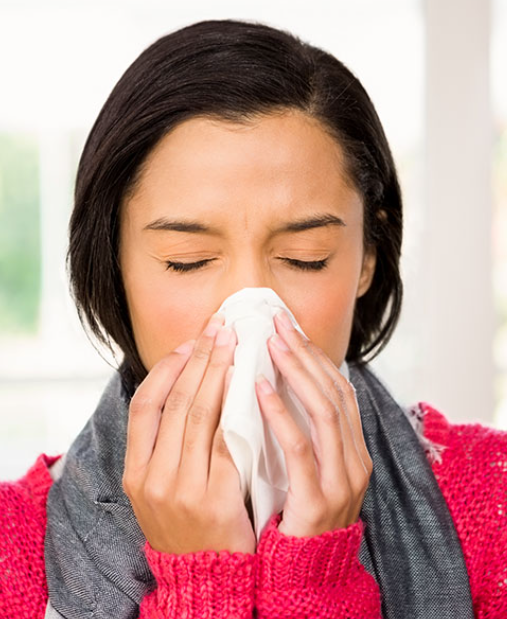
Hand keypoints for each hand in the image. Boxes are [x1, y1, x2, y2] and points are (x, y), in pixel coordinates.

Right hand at [123, 314, 255, 554]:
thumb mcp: (163, 487)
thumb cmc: (189, 524)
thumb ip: (169, 445)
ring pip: (200, 416)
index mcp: (136, 472)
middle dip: (199, 359)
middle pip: (175, 403)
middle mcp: (153, 478)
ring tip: (234, 345)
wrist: (206, 578)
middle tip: (219, 328)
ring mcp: (182, 490)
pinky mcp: (215, 499)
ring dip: (218, 374)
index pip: (144, 406)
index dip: (166, 369)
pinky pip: (227, 443)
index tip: (189, 342)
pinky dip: (237, 410)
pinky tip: (249, 386)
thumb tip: (192, 385)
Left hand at [255, 309, 372, 537]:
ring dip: (296, 372)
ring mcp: (342, 480)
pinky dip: (281, 414)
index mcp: (352, 449)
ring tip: (270, 344)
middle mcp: (355, 459)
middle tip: (277, 322)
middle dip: (305, 353)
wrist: (304, 574)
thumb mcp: (307, 467)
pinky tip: (260, 388)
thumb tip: (274, 382)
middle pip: (334, 392)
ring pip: (324, 411)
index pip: (338, 389)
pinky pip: (300, 447)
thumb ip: (300, 429)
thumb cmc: (296, 514)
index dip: (314, 355)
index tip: (288, 327)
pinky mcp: (319, 499)